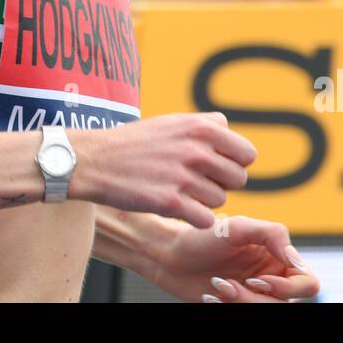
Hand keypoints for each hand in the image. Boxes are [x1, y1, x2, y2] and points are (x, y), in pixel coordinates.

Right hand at [68, 112, 256, 227]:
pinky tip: (177, 209)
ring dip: (205, 201)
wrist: (96, 160)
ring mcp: (184, 177)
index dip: (234, 164)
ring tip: (181, 191)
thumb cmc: (135, 142)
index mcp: (201, 127)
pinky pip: (206, 220)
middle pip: (238, 179)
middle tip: (197, 183)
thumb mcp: (173, 122)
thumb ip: (206, 126)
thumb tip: (233, 136)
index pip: (247, 154)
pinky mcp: (171, 203)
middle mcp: (196, 150)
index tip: (216, 168)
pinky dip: (195, 219)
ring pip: (221, 201)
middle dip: (221, 184)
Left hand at [149, 214, 319, 302]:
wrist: (170, 256)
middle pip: (287, 304)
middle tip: (227, 284)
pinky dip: (227, 308)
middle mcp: (272, 279)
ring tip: (216, 286)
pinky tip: (210, 296)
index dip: (288, 287)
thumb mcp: (237, 227)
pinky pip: (244, 316)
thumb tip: (295, 261)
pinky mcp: (238, 307)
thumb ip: (273, 234)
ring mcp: (255, 296)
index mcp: (279, 259)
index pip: (308, 283)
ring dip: (239, 303)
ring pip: (265, 311)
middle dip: (256, 299)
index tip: (258, 279)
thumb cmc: (203, 237)